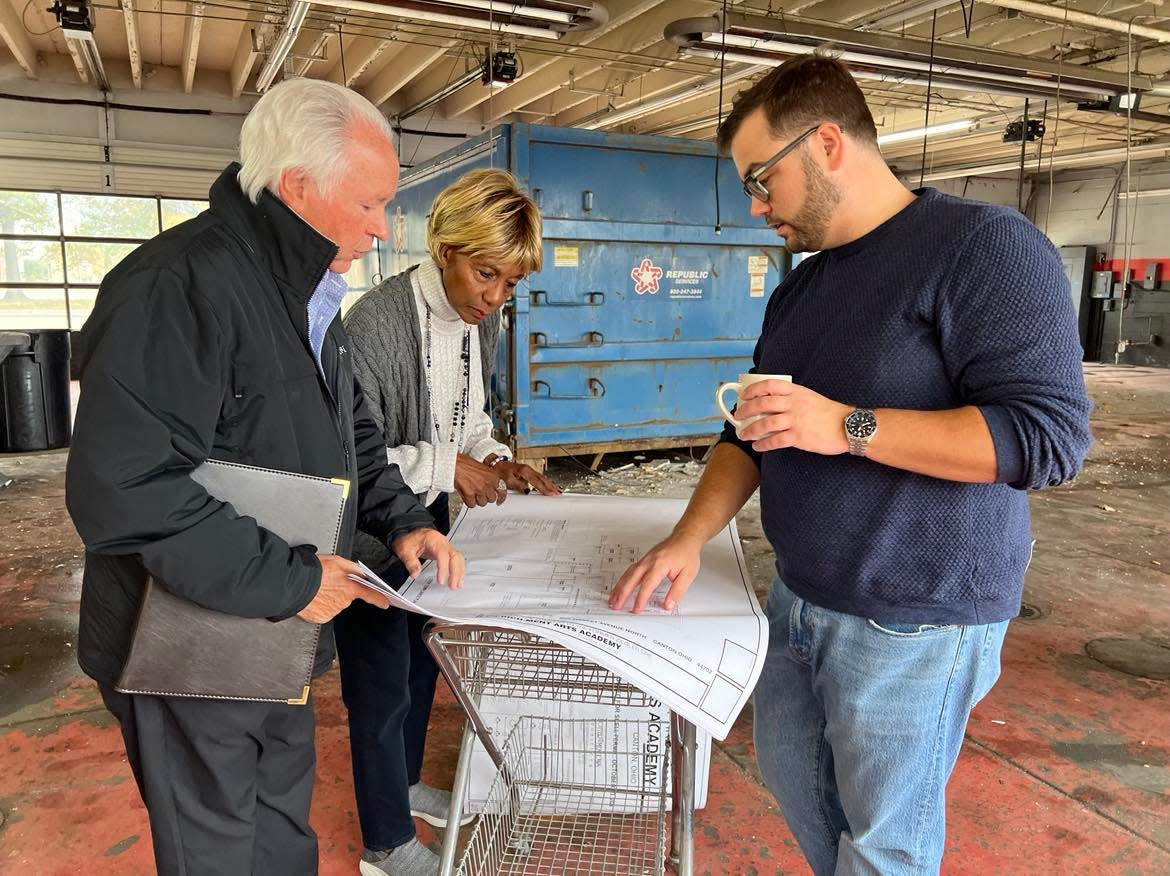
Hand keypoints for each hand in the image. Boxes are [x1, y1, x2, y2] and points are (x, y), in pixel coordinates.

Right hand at [297, 554, 389, 622]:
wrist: (293, 585)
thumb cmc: (313, 571)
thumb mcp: (336, 561)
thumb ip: (351, 568)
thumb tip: (360, 573)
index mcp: (350, 587)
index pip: (370, 594)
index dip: (379, 599)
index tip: (386, 602)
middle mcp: (343, 601)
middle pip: (347, 597)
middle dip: (340, 591)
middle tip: (326, 584)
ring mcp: (333, 611)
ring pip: (335, 604)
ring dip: (329, 598)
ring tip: (317, 590)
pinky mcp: (322, 618)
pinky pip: (324, 611)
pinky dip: (320, 606)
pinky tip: (313, 598)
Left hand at [392, 527, 465, 588]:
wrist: (411, 534)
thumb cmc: (409, 540)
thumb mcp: (404, 549)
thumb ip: (410, 562)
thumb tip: (415, 574)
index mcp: (433, 539)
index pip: (442, 554)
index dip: (443, 568)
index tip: (441, 581)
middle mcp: (443, 542)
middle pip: (455, 556)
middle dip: (455, 572)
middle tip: (452, 586)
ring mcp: (446, 547)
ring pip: (458, 558)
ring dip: (459, 572)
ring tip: (457, 585)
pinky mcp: (447, 552)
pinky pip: (456, 560)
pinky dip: (458, 570)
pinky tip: (458, 580)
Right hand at [455, 454, 506, 506]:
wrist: (454, 463)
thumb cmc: (465, 463)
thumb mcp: (483, 468)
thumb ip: (489, 478)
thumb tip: (491, 487)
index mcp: (493, 476)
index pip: (502, 491)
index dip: (500, 497)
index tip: (499, 500)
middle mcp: (488, 483)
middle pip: (491, 499)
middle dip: (486, 497)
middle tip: (480, 493)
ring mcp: (479, 489)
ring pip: (482, 503)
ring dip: (477, 500)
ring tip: (472, 494)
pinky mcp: (470, 494)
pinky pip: (472, 504)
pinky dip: (469, 502)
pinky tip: (466, 496)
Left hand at [493, 458, 562, 495]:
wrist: (496, 464)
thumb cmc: (501, 472)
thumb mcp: (507, 480)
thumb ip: (518, 485)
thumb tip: (527, 491)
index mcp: (524, 471)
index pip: (537, 481)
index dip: (544, 488)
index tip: (551, 493)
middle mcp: (528, 470)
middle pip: (542, 479)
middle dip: (551, 486)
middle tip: (558, 493)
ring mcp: (529, 470)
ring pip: (542, 478)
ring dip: (550, 484)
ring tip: (558, 490)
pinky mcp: (528, 472)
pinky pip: (539, 478)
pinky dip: (545, 482)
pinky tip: (549, 485)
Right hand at [608, 532, 703, 612]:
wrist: (685, 538)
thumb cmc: (687, 554)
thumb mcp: (688, 574)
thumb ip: (677, 591)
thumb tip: (668, 605)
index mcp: (660, 565)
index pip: (647, 585)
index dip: (641, 598)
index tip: (636, 609)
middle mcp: (649, 561)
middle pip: (632, 579)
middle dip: (622, 593)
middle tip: (616, 605)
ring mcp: (645, 560)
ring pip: (628, 574)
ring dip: (619, 587)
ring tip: (613, 599)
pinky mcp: (644, 560)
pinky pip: (630, 571)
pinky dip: (622, 580)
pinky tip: (619, 587)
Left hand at [734, 380, 851, 454]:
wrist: (847, 426)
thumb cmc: (829, 413)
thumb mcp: (809, 397)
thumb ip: (792, 398)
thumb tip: (771, 405)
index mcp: (796, 391)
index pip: (769, 385)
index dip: (753, 390)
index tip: (743, 395)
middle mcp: (794, 403)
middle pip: (762, 403)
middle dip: (746, 410)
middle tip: (737, 416)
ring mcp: (796, 420)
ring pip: (765, 423)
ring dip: (750, 430)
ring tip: (743, 435)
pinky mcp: (799, 436)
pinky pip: (775, 440)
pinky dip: (763, 444)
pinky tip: (758, 446)